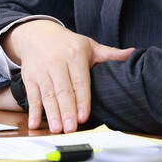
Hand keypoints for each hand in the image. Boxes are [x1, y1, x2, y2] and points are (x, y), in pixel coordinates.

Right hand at [3, 20, 133, 132]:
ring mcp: (41, 71)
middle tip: (71, 128)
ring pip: (47, 94)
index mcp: (74, 55)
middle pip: (62, 90)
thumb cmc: (67, 44)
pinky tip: (33, 123)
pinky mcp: (30, 77)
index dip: (82, 99)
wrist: (37, 33)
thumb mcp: (88, 45)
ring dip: (52, 113)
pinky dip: (32, 110)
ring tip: (56, 129)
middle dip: (67, 110)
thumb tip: (132, 54)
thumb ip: (109, 54)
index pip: (79, 81)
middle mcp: (56, 62)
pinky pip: (32, 96)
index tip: (84, 116)